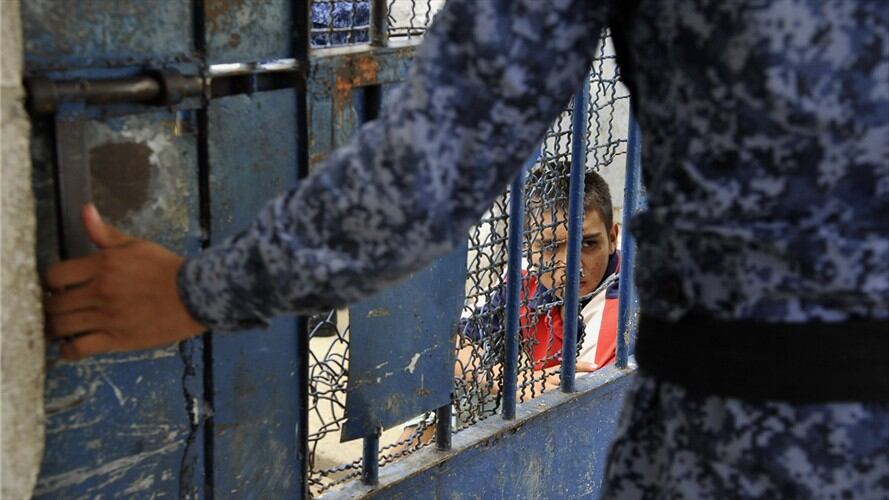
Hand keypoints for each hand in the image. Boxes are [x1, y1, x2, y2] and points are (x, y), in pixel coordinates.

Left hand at [44, 204, 206, 359]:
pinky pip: (79, 348)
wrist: (197, 295)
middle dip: (48, 307)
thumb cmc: (167, 269)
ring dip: (53, 329)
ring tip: (57, 328)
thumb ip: (105, 233)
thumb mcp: (137, 246)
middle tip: (53, 309)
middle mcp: (101, 291)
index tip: (55, 288)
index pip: (55, 275)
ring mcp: (108, 317)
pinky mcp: (118, 339)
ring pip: (61, 326)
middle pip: (54, 304)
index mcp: (103, 265)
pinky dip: (68, 351)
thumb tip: (85, 210)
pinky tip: (69, 347)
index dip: (50, 283)